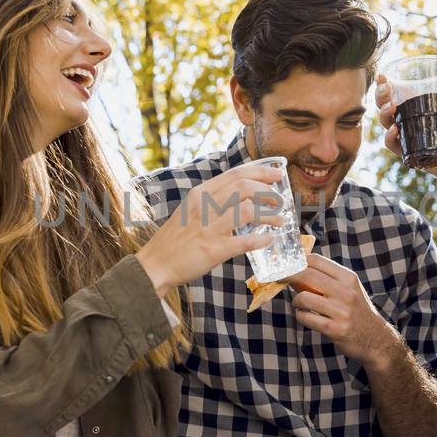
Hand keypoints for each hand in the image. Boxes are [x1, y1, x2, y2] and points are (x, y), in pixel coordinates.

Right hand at [137, 161, 286, 295]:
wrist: (155, 264)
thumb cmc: (175, 238)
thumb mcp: (189, 209)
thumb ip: (211, 199)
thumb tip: (240, 195)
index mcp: (199, 194)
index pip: (235, 174)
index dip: (260, 173)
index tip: (277, 175)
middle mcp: (204, 206)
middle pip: (244, 188)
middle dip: (268, 191)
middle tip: (280, 200)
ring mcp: (209, 228)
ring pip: (248, 211)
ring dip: (270, 215)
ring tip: (279, 220)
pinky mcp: (213, 250)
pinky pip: (244, 241)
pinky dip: (261, 240)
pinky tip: (268, 240)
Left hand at [289, 253, 401, 368]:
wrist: (375, 339)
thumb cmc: (357, 311)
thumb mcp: (348, 290)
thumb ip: (327, 279)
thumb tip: (297, 270)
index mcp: (348, 278)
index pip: (317, 260)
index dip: (298, 260)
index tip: (286, 263)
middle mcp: (345, 292)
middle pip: (307, 275)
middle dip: (288, 274)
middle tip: (278, 277)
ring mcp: (340, 311)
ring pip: (303, 298)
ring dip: (296, 301)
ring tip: (299, 304)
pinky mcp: (334, 329)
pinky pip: (306, 318)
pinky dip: (300, 316)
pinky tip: (305, 316)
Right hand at [375, 67, 436, 205]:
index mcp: (415, 107)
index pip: (394, 93)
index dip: (384, 84)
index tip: (382, 75)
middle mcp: (407, 120)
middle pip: (384, 105)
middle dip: (380, 96)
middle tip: (386, 89)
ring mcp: (405, 136)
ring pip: (385, 122)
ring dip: (383, 113)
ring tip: (391, 107)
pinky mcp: (406, 152)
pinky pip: (392, 144)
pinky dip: (390, 137)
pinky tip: (395, 130)